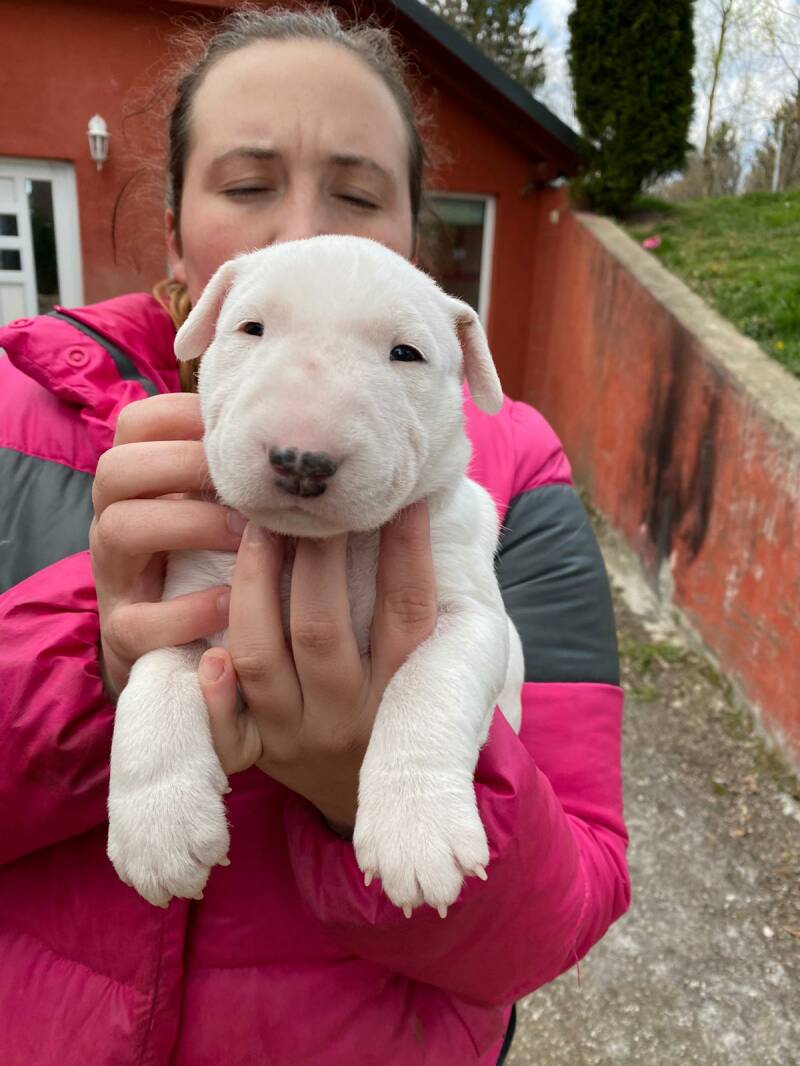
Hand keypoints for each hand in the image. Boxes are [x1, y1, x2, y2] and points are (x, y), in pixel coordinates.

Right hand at [91, 393, 243, 697]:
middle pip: (117, 469)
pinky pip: (136, 619)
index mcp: (136, 483)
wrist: (181, 647)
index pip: (135, 424)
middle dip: (185, 466)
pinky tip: (232, 602)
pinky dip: (186, 610)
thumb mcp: (215, 508)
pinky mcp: (123, 634)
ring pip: (118, 529)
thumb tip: (302, 430)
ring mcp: (114, 577)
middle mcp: (112, 520)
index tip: (236, 429)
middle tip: (249, 486)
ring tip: (245, 539)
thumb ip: (237, 473)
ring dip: (189, 525)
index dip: (181, 415)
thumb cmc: (212, 559)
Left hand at [198, 501, 436, 832]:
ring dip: (253, 588)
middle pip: (322, 629)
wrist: (375, 798)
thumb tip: (419, 508)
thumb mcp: (439, 668)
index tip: (397, 496)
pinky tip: (209, 655)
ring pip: (264, 659)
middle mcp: (351, 714)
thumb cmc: (406, 710)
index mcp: (405, 690)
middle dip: (313, 556)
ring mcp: (298, 736)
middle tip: (305, 500)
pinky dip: (215, 697)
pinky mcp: (259, 755)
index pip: (406, 607)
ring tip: (255, 529)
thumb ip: (426, 605)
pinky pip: (228, 735)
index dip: (405, 547)